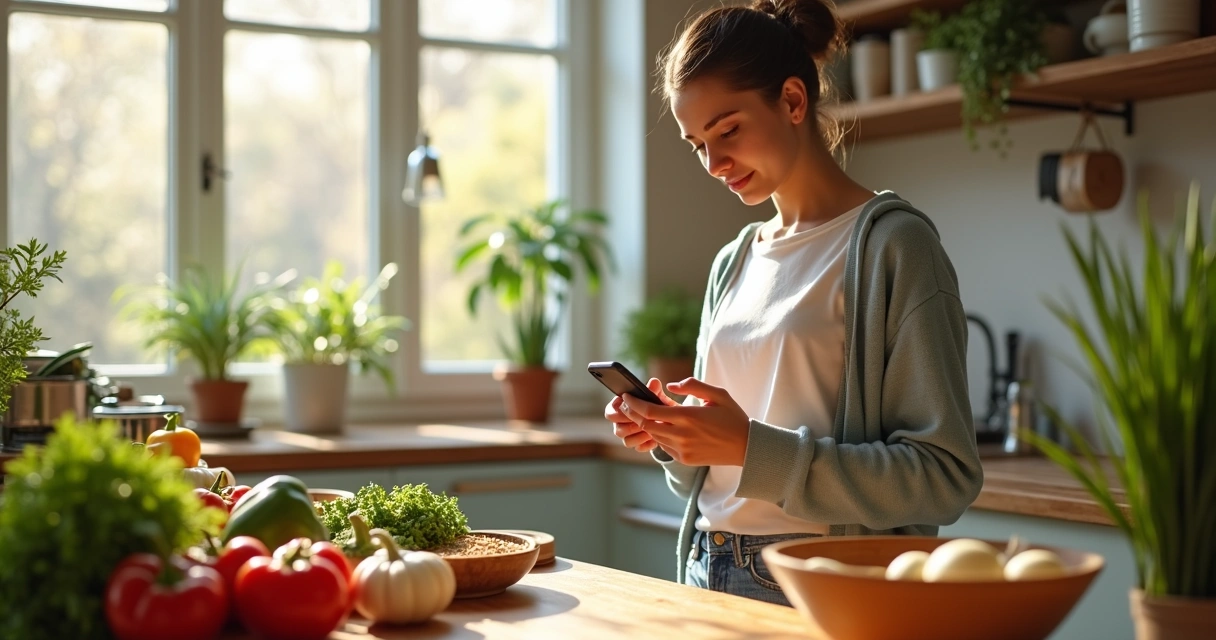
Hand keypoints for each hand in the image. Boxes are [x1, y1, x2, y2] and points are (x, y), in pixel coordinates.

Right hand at [604, 378, 680, 453]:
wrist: (666, 418)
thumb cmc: (655, 403)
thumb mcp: (655, 395)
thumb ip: (653, 390)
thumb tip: (654, 383)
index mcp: (619, 409)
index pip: (609, 413)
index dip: (618, 413)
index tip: (631, 409)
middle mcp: (620, 423)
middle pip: (617, 430)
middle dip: (632, 425)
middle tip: (644, 421)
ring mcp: (628, 436)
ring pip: (627, 441)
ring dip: (639, 436)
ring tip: (652, 430)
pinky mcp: (638, 445)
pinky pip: (638, 448)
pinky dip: (647, 444)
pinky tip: (656, 438)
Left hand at [617, 377, 749, 466]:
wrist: (747, 447)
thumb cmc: (732, 417)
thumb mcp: (717, 394)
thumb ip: (692, 385)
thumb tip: (670, 386)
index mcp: (688, 416)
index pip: (649, 411)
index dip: (633, 403)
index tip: (626, 396)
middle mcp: (682, 435)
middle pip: (645, 425)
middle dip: (633, 414)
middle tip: (627, 404)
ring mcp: (682, 449)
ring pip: (653, 436)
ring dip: (647, 425)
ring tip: (646, 413)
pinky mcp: (685, 459)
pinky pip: (664, 446)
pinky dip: (659, 436)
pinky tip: (662, 427)